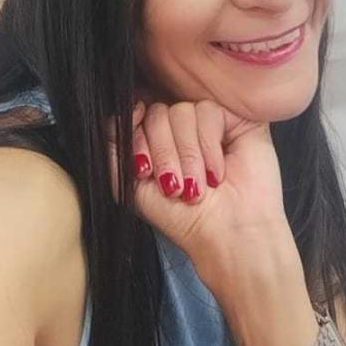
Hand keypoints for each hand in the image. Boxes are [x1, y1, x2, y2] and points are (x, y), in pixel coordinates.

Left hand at [107, 97, 294, 292]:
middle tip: (174, 186)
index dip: (136, 139)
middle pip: (156, 113)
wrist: (225, 235)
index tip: (143, 169)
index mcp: (155, 140)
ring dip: (186, 154)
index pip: (134, 115)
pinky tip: (216, 172)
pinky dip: (207, 145)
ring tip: (196, 185)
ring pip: (180, 111)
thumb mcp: (129, 186)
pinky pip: (207, 111)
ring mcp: (206, 122)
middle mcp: (179, 129)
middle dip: (162, 154)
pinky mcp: (233, 120)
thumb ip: (112, 149)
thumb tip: (121, 110)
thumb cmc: (181, 218)